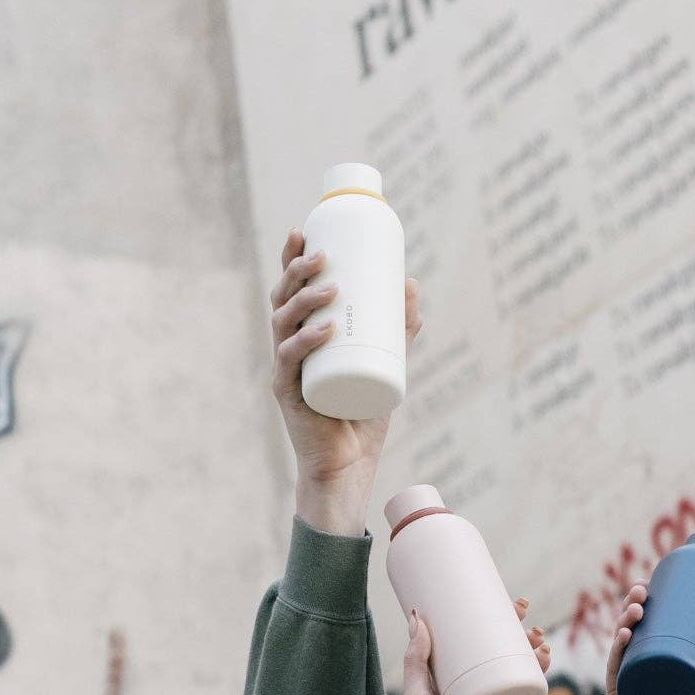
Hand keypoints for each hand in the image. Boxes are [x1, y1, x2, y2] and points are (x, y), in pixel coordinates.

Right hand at [269, 228, 422, 535]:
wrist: (350, 465)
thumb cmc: (362, 416)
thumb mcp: (387, 363)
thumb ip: (398, 328)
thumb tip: (412, 283)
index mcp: (303, 336)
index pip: (291, 288)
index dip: (292, 258)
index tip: (304, 230)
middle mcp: (288, 348)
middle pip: (282, 298)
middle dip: (297, 271)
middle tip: (322, 254)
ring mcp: (286, 370)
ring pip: (284, 323)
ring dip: (304, 300)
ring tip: (330, 286)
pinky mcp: (289, 394)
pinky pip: (292, 361)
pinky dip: (307, 342)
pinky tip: (324, 328)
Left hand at [394, 601, 548, 694]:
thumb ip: (417, 661)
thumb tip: (418, 618)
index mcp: (450, 676)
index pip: (468, 636)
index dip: (483, 614)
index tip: (492, 593)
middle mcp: (474, 683)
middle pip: (498, 643)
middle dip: (515, 622)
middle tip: (522, 607)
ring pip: (518, 660)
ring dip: (532, 642)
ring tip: (537, 635)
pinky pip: (529, 684)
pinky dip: (541, 668)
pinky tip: (545, 656)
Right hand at [605, 587, 694, 694]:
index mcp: (658, 658)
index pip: (646, 623)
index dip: (644, 600)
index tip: (652, 582)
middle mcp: (640, 666)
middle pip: (630, 628)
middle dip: (632, 603)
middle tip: (644, 590)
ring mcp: (629, 681)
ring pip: (619, 643)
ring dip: (623, 619)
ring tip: (639, 607)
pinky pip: (614, 670)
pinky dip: (617, 650)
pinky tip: (625, 635)